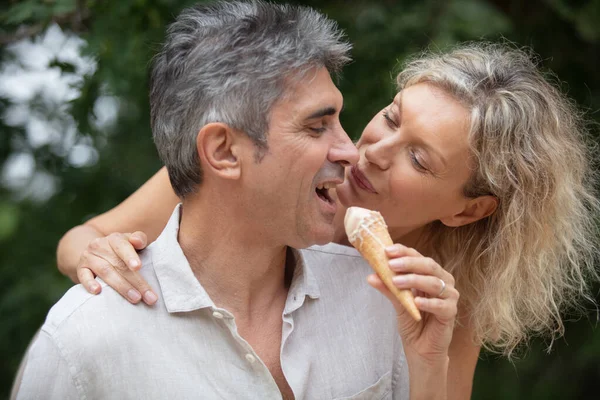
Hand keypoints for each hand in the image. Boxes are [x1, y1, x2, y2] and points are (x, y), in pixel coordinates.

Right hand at [77, 231, 157, 304]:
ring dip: (121, 286)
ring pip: (105, 272)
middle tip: (149, 296)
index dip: (130, 256)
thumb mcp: (131, 241)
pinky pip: (84, 276)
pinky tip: (97, 291)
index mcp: (115, 239)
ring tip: (135, 298)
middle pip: (118, 264)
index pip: (122, 246)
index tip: (138, 267)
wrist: (96, 251)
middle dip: (136, 281)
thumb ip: (139, 239)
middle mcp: (100, 246)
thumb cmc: (122, 249)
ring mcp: (89, 257)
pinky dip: (89, 283)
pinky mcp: (81, 269)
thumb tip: (138, 241)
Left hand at [368, 244, 457, 364]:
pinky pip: (441, 305)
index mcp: (430, 274)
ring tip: (397, 282)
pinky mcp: (451, 313)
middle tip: (391, 265)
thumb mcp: (397, 303)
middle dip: (409, 263)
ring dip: (414, 280)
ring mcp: (449, 296)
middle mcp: (442, 281)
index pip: (418, 257)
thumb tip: (371, 275)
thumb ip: (388, 289)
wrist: (421, 349)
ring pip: (434, 283)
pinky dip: (428, 302)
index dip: (404, 252)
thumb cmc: (412, 322)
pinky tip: (416, 302)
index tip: (387, 251)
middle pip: (428, 266)